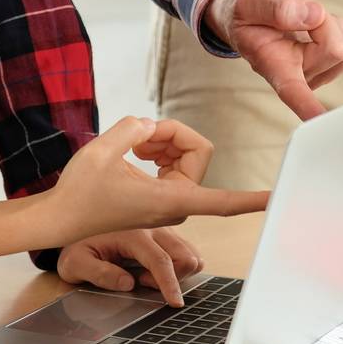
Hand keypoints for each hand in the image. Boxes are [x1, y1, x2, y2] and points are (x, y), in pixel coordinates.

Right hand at [42, 116, 266, 239]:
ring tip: (130, 145)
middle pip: (197, 149)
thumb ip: (131, 128)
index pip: (225, 202)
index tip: (280, 198)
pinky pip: (175, 158)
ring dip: (160, 139)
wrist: (62, 217)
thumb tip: (149, 126)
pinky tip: (134, 151)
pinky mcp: (163, 194)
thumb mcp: (101, 151)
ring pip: (185, 151)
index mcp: (171, 200)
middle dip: (171, 133)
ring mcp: (172, 199)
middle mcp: (178, 203)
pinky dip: (156, 147)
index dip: (254, 199)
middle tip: (137, 136)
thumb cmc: (79, 192)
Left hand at [58, 229, 202, 307]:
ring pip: (190, 253)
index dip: (170, 284)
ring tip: (146, 275)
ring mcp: (161, 229)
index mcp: (131, 233)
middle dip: (173, 279)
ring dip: (176, 272)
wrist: (75, 225)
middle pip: (185, 256)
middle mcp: (151, 227)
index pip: (160, 260)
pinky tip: (153, 269)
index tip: (175, 303)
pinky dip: (178, 265)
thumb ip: (99, 274)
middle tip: (142, 282)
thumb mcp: (75, 264)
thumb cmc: (76, 246)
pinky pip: (186, 250)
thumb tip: (128, 283)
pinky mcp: (165, 233)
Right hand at [205, 0, 342, 119]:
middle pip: (336, 50)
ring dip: (331, 25)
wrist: (250, 15)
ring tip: (302, 24)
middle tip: (295, 15)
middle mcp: (298, 77)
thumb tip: (315, 15)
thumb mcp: (249, 2)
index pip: (292, 91)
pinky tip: (313, 29)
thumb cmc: (246, 11)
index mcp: (273, 65)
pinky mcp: (334, 67)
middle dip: (322, 21)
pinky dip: (338, 27)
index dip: (307, 107)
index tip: (320, 124)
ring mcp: (317, 75)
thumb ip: (277, 7)